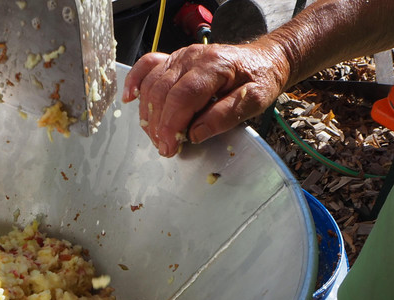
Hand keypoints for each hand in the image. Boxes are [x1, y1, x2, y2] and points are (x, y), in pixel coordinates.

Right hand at [121, 42, 290, 156]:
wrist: (264, 59)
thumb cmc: (260, 79)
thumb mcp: (255, 100)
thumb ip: (225, 117)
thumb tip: (195, 133)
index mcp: (214, 65)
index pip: (182, 96)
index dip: (171, 124)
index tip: (169, 147)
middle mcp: (192, 57)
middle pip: (162, 92)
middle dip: (158, 125)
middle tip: (165, 148)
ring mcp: (180, 56)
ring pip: (151, 84)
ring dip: (148, 114)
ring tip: (156, 136)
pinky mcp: (174, 59)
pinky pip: (146, 65)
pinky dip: (134, 82)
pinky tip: (129, 99)